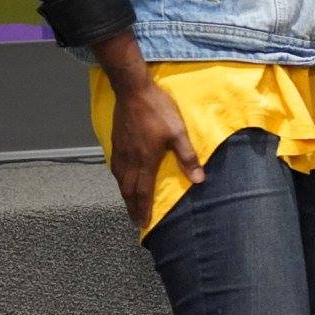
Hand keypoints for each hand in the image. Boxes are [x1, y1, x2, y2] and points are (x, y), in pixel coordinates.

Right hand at [108, 75, 203, 229]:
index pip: (143, 191)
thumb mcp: (178, 133)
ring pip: (120, 180)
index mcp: (145, 161)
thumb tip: (199, 180)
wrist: (133, 91)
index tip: (143, 223)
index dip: (143, 208)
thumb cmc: (158, 111)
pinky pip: (115, 168)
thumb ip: (187, 157)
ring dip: (125, 195)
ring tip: (129, 204)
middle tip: (135, 220)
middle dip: (132, 207)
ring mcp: (120, 151)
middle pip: (129, 189)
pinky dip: (118, 180)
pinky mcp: (116, 142)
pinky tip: (120, 179)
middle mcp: (130, 160)